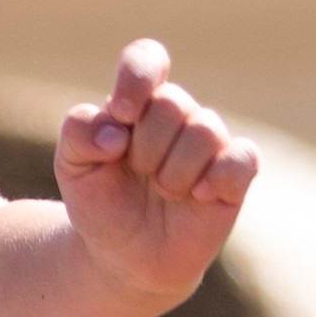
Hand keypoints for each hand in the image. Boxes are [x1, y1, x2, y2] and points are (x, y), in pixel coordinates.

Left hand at [53, 38, 256, 310]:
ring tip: (163, 192)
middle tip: (138, 174)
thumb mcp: (72, 166)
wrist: (122, 258)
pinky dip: (218, 177)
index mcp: (139, 103)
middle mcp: (178, 117)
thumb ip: (79, 132)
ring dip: (174, 170)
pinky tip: (197, 197)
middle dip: (146, 146)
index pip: (147, 58)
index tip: (123, 115)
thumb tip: (116, 129)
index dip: (138, 78)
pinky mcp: (234, 178)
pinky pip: (243, 157)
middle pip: (172, 102)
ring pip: (206, 129)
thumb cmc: (101, 203)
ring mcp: (210, 146)